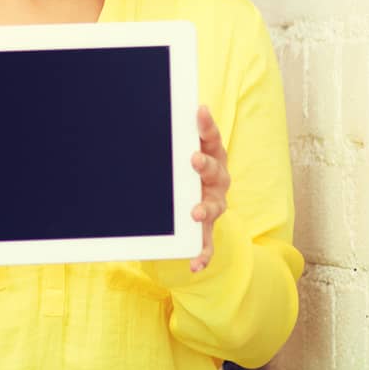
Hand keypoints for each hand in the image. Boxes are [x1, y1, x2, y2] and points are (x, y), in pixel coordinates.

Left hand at [188, 106, 230, 272]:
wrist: (192, 196)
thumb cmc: (182, 166)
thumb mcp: (179, 148)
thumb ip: (172, 134)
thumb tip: (151, 104)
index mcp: (211, 154)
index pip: (211, 136)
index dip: (206, 124)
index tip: (199, 111)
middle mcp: (216, 179)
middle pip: (215, 170)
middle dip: (205, 165)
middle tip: (194, 159)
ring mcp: (214, 203)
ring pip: (214, 206)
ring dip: (204, 208)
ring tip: (195, 212)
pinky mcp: (207, 227)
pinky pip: (207, 242)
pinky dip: (202, 253)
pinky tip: (195, 264)